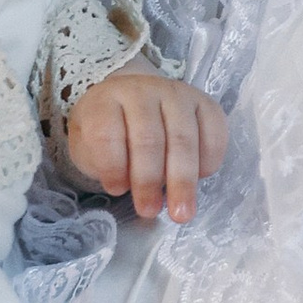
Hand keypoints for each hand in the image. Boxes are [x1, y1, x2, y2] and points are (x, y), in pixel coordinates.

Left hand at [64, 69, 230, 221]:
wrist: (133, 100)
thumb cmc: (111, 131)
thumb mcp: (88, 144)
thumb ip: (99, 162)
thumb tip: (124, 185)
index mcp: (106, 99)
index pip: (107, 132)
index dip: (112, 165)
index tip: (116, 190)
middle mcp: (143, 90)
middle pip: (148, 138)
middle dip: (148, 179)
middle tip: (149, 210)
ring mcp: (177, 94)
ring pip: (182, 138)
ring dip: (182, 180)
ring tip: (180, 212)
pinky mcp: (205, 103)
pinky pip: (213, 133)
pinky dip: (208, 161)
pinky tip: (200, 178)